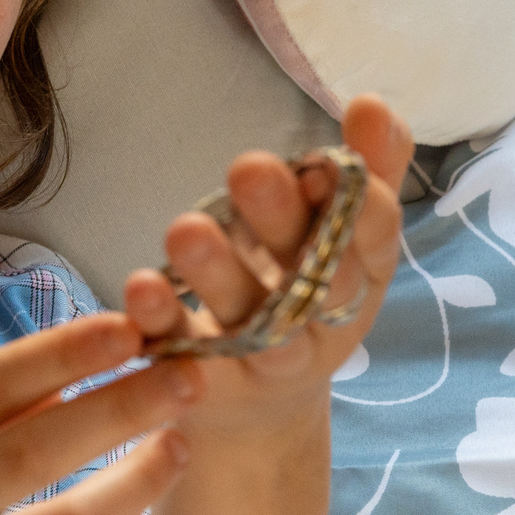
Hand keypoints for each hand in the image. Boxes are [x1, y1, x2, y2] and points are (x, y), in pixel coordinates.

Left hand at [124, 94, 413, 436]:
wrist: (260, 413)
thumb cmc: (301, 296)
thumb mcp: (340, 239)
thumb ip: (365, 172)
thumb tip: (372, 102)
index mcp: (360, 280)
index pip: (374, 243)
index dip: (362, 207)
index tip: (331, 162)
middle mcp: (319, 325)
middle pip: (310, 278)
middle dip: (281, 222)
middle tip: (248, 168)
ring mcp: (263, 360)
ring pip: (248, 320)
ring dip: (218, 274)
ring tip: (185, 228)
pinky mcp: (203, 383)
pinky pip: (183, 352)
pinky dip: (162, 320)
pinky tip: (140, 285)